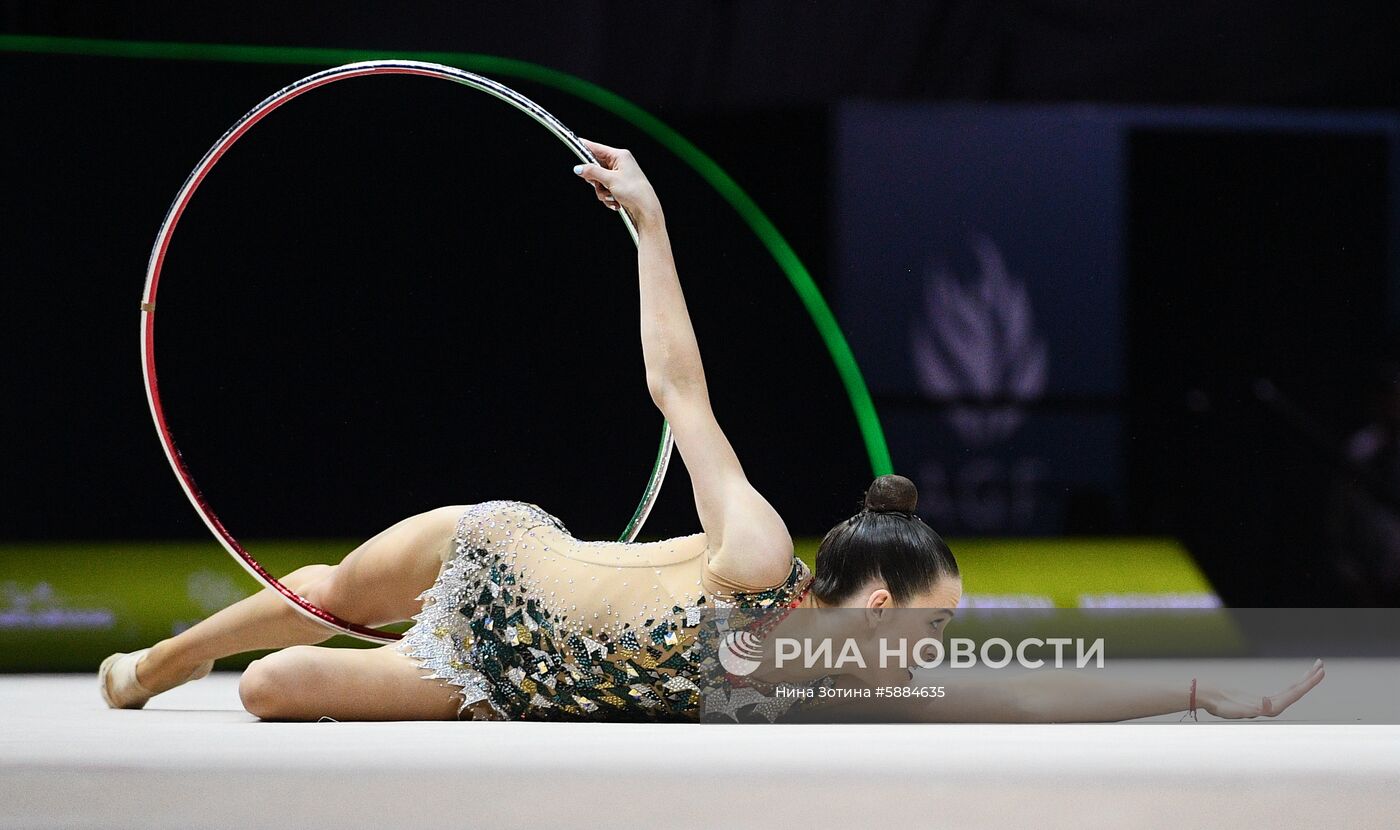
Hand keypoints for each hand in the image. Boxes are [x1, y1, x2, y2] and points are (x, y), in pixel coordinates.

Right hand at [572, 138, 662, 224]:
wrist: (646, 209)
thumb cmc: (634, 192)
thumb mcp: (610, 180)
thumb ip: (592, 172)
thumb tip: (579, 168)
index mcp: (620, 156)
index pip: (597, 148)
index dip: (584, 147)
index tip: (574, 143)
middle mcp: (620, 163)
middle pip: (596, 167)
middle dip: (596, 181)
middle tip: (598, 184)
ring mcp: (620, 175)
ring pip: (600, 181)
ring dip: (602, 192)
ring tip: (611, 197)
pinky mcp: (620, 186)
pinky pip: (606, 189)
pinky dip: (608, 197)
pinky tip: (615, 202)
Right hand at [1200, 659, 1324, 718]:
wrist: (1208, 700)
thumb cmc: (1220, 704)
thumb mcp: (1236, 707)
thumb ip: (1254, 708)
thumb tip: (1269, 704)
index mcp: (1270, 708)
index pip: (1294, 693)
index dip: (1308, 683)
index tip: (1319, 672)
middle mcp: (1272, 706)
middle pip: (1297, 691)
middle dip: (1310, 679)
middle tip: (1321, 664)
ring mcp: (1268, 703)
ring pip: (1292, 691)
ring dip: (1304, 681)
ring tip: (1314, 669)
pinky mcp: (1262, 700)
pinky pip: (1285, 691)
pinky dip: (1294, 684)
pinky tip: (1297, 683)